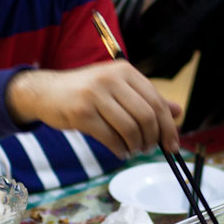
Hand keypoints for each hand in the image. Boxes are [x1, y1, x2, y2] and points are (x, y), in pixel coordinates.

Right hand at [7, 60, 181, 157]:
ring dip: (135, 146)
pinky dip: (120, 149)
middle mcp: (111, 79)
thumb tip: (178, 111)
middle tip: (148, 149)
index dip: (168, 128)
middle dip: (152, 139)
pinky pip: (110, 137)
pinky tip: (120, 151)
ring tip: (133, 151)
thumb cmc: (86, 92)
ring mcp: (95, 94)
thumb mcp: (118, 89)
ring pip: (130, 128)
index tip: (173, 146)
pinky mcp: (81, 112)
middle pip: (146, 117)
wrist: (45, 92)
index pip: (156, 102)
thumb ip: (147, 99)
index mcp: (125, 71)